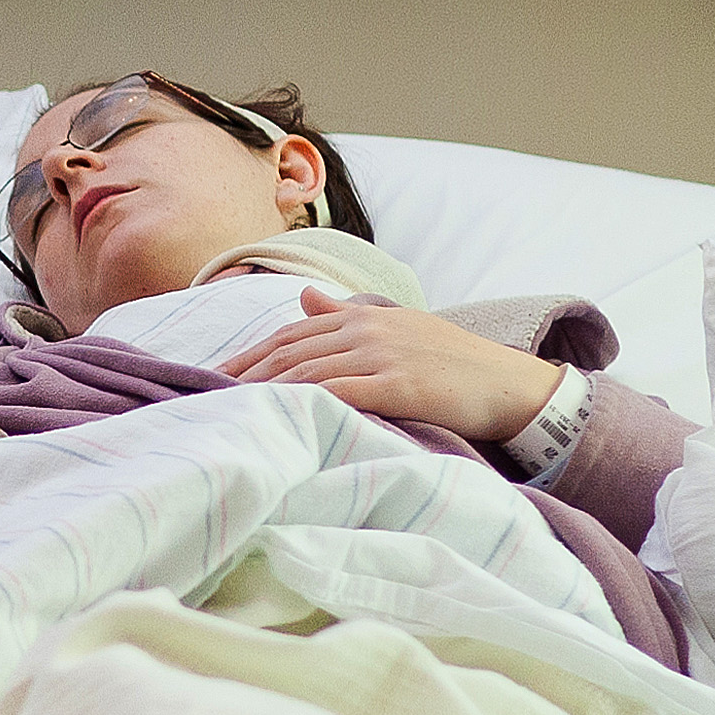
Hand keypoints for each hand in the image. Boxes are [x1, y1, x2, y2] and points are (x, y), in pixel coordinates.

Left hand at [216, 287, 563, 442]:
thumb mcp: (398, 328)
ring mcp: (382, 355)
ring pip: (307, 371)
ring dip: (264, 392)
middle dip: (244, 375)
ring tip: (230, 412)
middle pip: (288, 351)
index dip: (249, 355)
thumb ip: (347, 314)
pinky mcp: (399, 383)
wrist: (509, 384)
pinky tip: (281, 418)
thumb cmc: (454, 364)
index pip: (290, 333)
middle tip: (204, 398)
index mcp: (362, 316)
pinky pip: (341, 393)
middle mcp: (365, 329)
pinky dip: (305, 403)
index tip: (214, 376)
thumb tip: (305, 296)